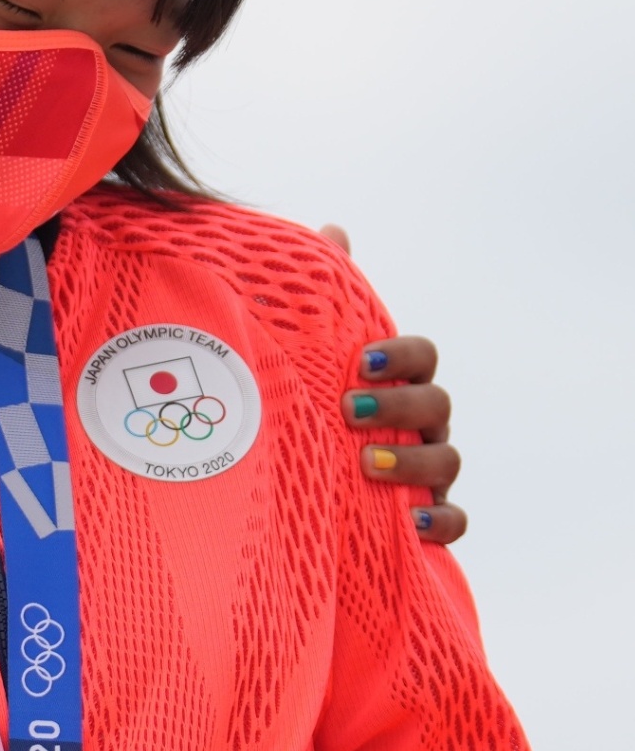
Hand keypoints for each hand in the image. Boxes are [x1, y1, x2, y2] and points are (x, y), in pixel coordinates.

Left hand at [320, 229, 463, 543]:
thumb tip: (334, 229)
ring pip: (448, 460)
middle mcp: (419, 423)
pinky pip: (454, 521)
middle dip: (400, 405)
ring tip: (367, 464)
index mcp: (397, 381)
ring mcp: (426, 470)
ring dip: (414, 462)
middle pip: (437, 403)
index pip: (422, 355)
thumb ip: (325, 296)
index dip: (402, 354)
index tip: (362, 359)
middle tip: (349, 409)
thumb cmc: (308, 405)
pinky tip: (409, 521)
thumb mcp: (308, 354)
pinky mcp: (424, 516)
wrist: (297, 483)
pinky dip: (440, 521)